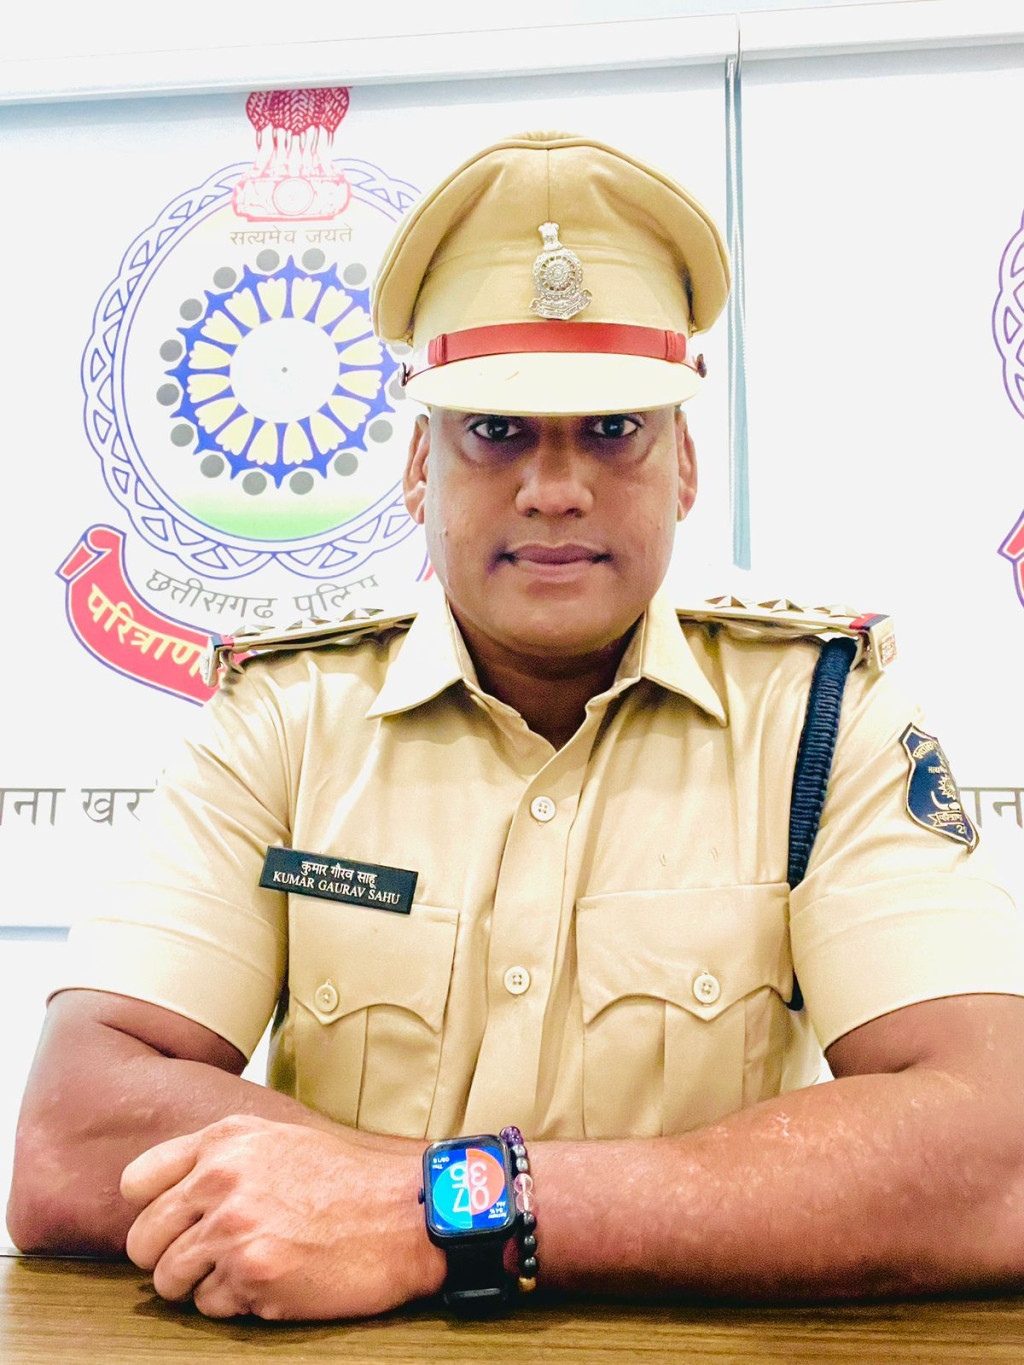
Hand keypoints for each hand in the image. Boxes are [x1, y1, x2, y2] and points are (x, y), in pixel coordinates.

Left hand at [120, 1115, 444, 1319]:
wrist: (406, 1215)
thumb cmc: (346, 1180)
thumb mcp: (278, 1139)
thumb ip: (220, 1156)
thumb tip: (168, 1191)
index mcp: (224, 1141)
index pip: (137, 1182)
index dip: (152, 1209)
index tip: (176, 1221)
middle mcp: (220, 1180)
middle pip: (143, 1240)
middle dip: (170, 1255)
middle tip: (210, 1257)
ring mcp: (234, 1229)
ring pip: (169, 1280)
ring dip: (201, 1283)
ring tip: (247, 1267)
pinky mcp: (252, 1275)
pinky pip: (210, 1306)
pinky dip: (235, 1302)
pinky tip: (273, 1280)